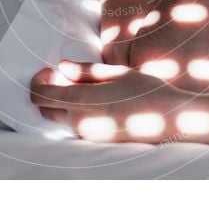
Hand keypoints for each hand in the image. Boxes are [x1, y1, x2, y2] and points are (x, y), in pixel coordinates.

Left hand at [30, 61, 190, 142]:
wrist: (170, 119)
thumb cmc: (146, 90)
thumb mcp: (116, 73)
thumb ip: (85, 71)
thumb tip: (61, 66)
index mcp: (81, 101)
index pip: (40, 95)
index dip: (38, 80)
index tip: (50, 70)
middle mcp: (79, 122)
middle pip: (44, 109)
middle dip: (48, 92)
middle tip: (65, 78)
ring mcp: (87, 135)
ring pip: (60, 118)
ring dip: (64, 102)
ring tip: (89, 87)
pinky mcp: (97, 142)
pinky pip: (76, 126)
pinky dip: (77, 112)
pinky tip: (99, 101)